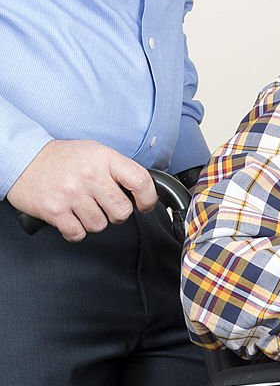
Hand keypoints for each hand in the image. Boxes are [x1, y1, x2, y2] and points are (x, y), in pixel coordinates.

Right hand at [7, 140, 155, 241]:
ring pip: (100, 225)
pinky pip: (78, 233)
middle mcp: (89, 175)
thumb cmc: (63, 158)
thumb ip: (118, 169)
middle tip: (106, 206)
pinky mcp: (55, 210)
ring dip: (95, 221)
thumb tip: (142, 191)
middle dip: (117, 214)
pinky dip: (77, 231)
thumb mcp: (96, 152)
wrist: (24, 159)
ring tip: (84, 208)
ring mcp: (71, 193)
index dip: (148, 198)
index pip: (140, 181)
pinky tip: (73, 219)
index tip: (145, 205)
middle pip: (122, 211)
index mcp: (104, 158)